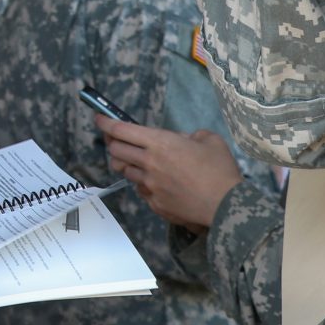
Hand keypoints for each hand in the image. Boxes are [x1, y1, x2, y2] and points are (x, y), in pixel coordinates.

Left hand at [96, 114, 241, 230]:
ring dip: (128, 164)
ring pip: (126, 171)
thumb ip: (190, 135)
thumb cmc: (220, 170)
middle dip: (113, 143)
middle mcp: (148, 163)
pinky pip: (141, 190)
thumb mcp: (209, 139)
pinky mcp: (154, 204)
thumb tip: (182, 140)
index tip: (99, 118)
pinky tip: (155, 182)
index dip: (106, 123)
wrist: (225, 206)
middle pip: (116, 151)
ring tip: (138, 161)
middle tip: (116, 139)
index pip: (122, 130)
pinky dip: (143, 183)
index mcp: (160, 143)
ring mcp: (149, 185)